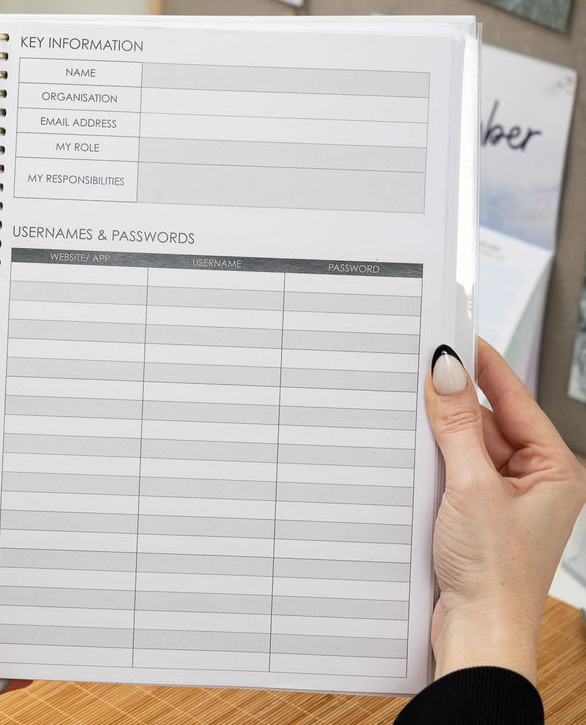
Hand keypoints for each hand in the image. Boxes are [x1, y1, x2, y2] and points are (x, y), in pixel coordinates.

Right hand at [426, 338, 585, 683]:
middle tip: (421, 376)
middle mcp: (533, 480)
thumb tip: (447, 374)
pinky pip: (455, 467)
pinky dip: (435, 457)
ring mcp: (504, 496)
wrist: (475, 633)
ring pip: (468, 443)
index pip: (516, 399)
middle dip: (455, 402)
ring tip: (417, 420)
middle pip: (489, 420)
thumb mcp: (472, 486)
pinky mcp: (477, 511)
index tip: (457, 338)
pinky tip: (416, 453)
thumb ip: (458, 425)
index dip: (485, 365)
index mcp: (555, 469)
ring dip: (442, 432)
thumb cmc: (494, 576)